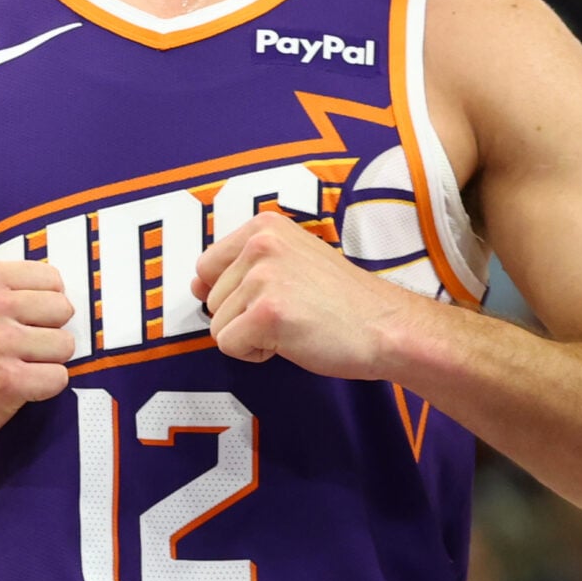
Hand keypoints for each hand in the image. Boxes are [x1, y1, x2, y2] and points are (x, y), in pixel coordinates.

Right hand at [0, 259, 74, 449]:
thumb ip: (5, 287)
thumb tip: (60, 291)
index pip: (50, 278)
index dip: (43, 303)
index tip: (24, 318)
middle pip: (63, 309)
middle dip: (48, 330)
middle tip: (19, 346)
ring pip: (64, 344)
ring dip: (46, 360)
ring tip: (15, 365)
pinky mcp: (6, 381)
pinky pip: (58, 377)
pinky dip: (43, 387)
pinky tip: (16, 386)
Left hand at [192, 212, 415, 378]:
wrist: (388, 327)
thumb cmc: (342, 301)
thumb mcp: (292, 262)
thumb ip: (242, 266)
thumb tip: (192, 285)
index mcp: (264, 226)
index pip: (207, 265)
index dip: (232, 292)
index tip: (273, 296)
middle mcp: (260, 244)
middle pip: (210, 299)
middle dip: (243, 316)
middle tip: (293, 313)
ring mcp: (263, 277)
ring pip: (218, 325)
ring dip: (251, 335)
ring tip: (295, 325)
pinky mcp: (267, 313)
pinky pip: (229, 345)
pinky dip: (256, 353)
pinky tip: (292, 341)